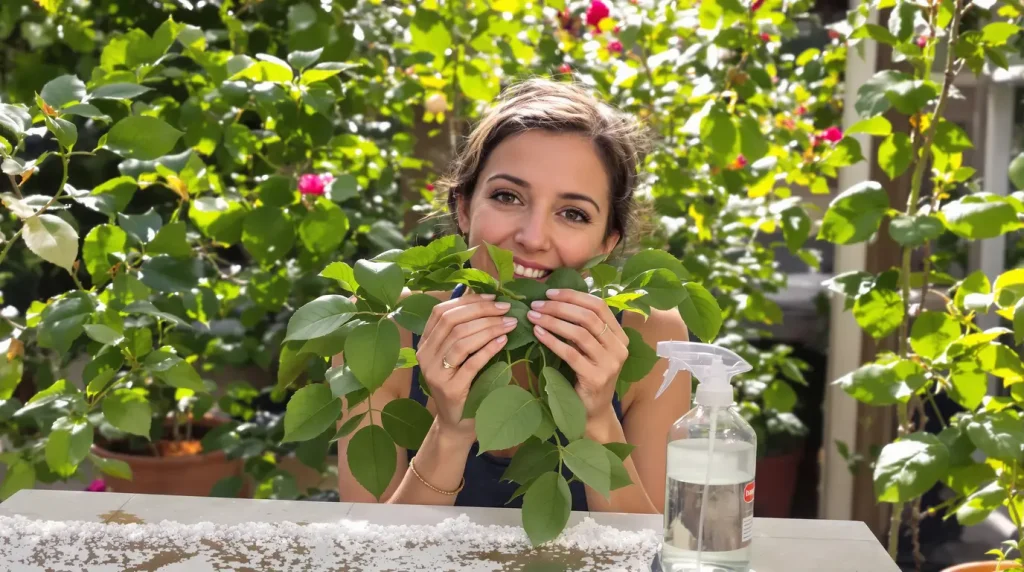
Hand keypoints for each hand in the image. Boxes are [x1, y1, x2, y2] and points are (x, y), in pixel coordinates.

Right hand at [416, 291, 517, 439]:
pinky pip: (471, 363)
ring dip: (489, 328)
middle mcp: (425, 356)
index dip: (468, 301)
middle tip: (506, 309)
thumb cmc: (462, 384)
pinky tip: (503, 341)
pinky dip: (488, 349)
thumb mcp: (457, 355)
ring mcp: (435, 373)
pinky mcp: (450, 389)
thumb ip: (463, 331)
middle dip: (482, 312)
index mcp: (425, 343)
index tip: (493, 297)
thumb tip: (485, 299)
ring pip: (461, 340)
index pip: (442, 312)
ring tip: (510, 324)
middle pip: (452, 323)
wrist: (456, 422)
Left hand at [526, 288, 629, 419]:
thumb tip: (555, 299)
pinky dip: (552, 340)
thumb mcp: (590, 349)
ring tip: (533, 317)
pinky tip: (538, 333)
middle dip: (559, 307)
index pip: (599, 305)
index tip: (549, 293)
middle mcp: (619, 348)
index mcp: (620, 336)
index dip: (573, 296)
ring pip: (579, 333)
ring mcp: (610, 364)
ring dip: (553, 321)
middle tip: (536, 305)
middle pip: (588, 317)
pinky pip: (570, 353)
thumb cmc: (587, 375)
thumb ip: (583, 328)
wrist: (592, 411)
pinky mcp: (596, 378)